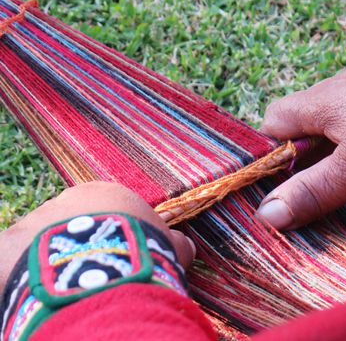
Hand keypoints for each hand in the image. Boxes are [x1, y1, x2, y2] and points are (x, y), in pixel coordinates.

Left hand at [0, 181, 195, 290]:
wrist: (107, 272)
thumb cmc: (142, 253)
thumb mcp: (165, 246)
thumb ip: (172, 242)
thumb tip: (186, 245)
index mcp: (104, 194)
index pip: (103, 210)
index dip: (110, 235)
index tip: (116, 256)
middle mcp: (66, 200)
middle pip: (69, 223)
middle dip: (77, 245)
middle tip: (89, 274)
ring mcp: (35, 220)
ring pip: (39, 241)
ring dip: (49, 260)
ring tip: (63, 287)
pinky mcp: (9, 245)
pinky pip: (11, 261)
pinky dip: (22, 276)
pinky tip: (39, 293)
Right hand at [257, 55, 345, 229]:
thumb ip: (309, 192)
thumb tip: (266, 215)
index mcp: (318, 102)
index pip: (272, 120)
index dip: (271, 150)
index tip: (286, 177)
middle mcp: (336, 85)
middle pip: (301, 119)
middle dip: (304, 151)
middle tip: (322, 179)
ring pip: (331, 114)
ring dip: (332, 141)